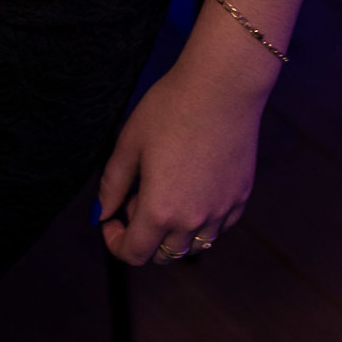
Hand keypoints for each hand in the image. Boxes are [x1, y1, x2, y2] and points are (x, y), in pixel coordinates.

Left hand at [97, 55, 264, 265]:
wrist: (222, 86)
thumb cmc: (170, 108)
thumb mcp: (130, 142)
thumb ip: (111, 185)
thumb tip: (101, 214)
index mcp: (160, 210)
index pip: (134, 253)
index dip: (115, 242)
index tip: (111, 219)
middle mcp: (192, 221)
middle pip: (163, 255)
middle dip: (144, 236)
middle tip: (137, 195)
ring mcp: (220, 212)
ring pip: (193, 245)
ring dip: (173, 232)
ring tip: (167, 190)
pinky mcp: (240, 199)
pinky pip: (217, 227)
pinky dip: (201, 220)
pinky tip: (194, 187)